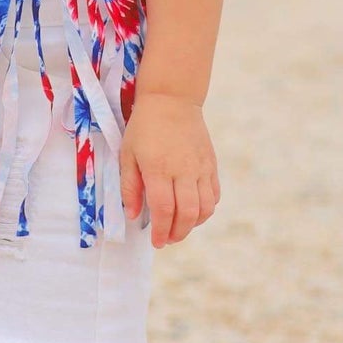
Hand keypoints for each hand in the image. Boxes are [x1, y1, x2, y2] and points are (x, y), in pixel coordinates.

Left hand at [119, 92, 219, 247]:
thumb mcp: (128, 154)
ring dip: (193, 224)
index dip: (162, 231)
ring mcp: (201, 167)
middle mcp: (183, 170)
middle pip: (188, 213)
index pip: (165, 210)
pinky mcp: (211, 164)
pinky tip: (193, 211)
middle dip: (178, 233)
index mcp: (158, 168)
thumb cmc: (144, 128)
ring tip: (180, 227)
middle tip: (167, 239)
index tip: (157, 242)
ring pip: (205, 208)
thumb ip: (130, 187)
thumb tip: (133, 215)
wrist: (172, 100)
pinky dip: (206, 209)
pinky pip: (214, 195)